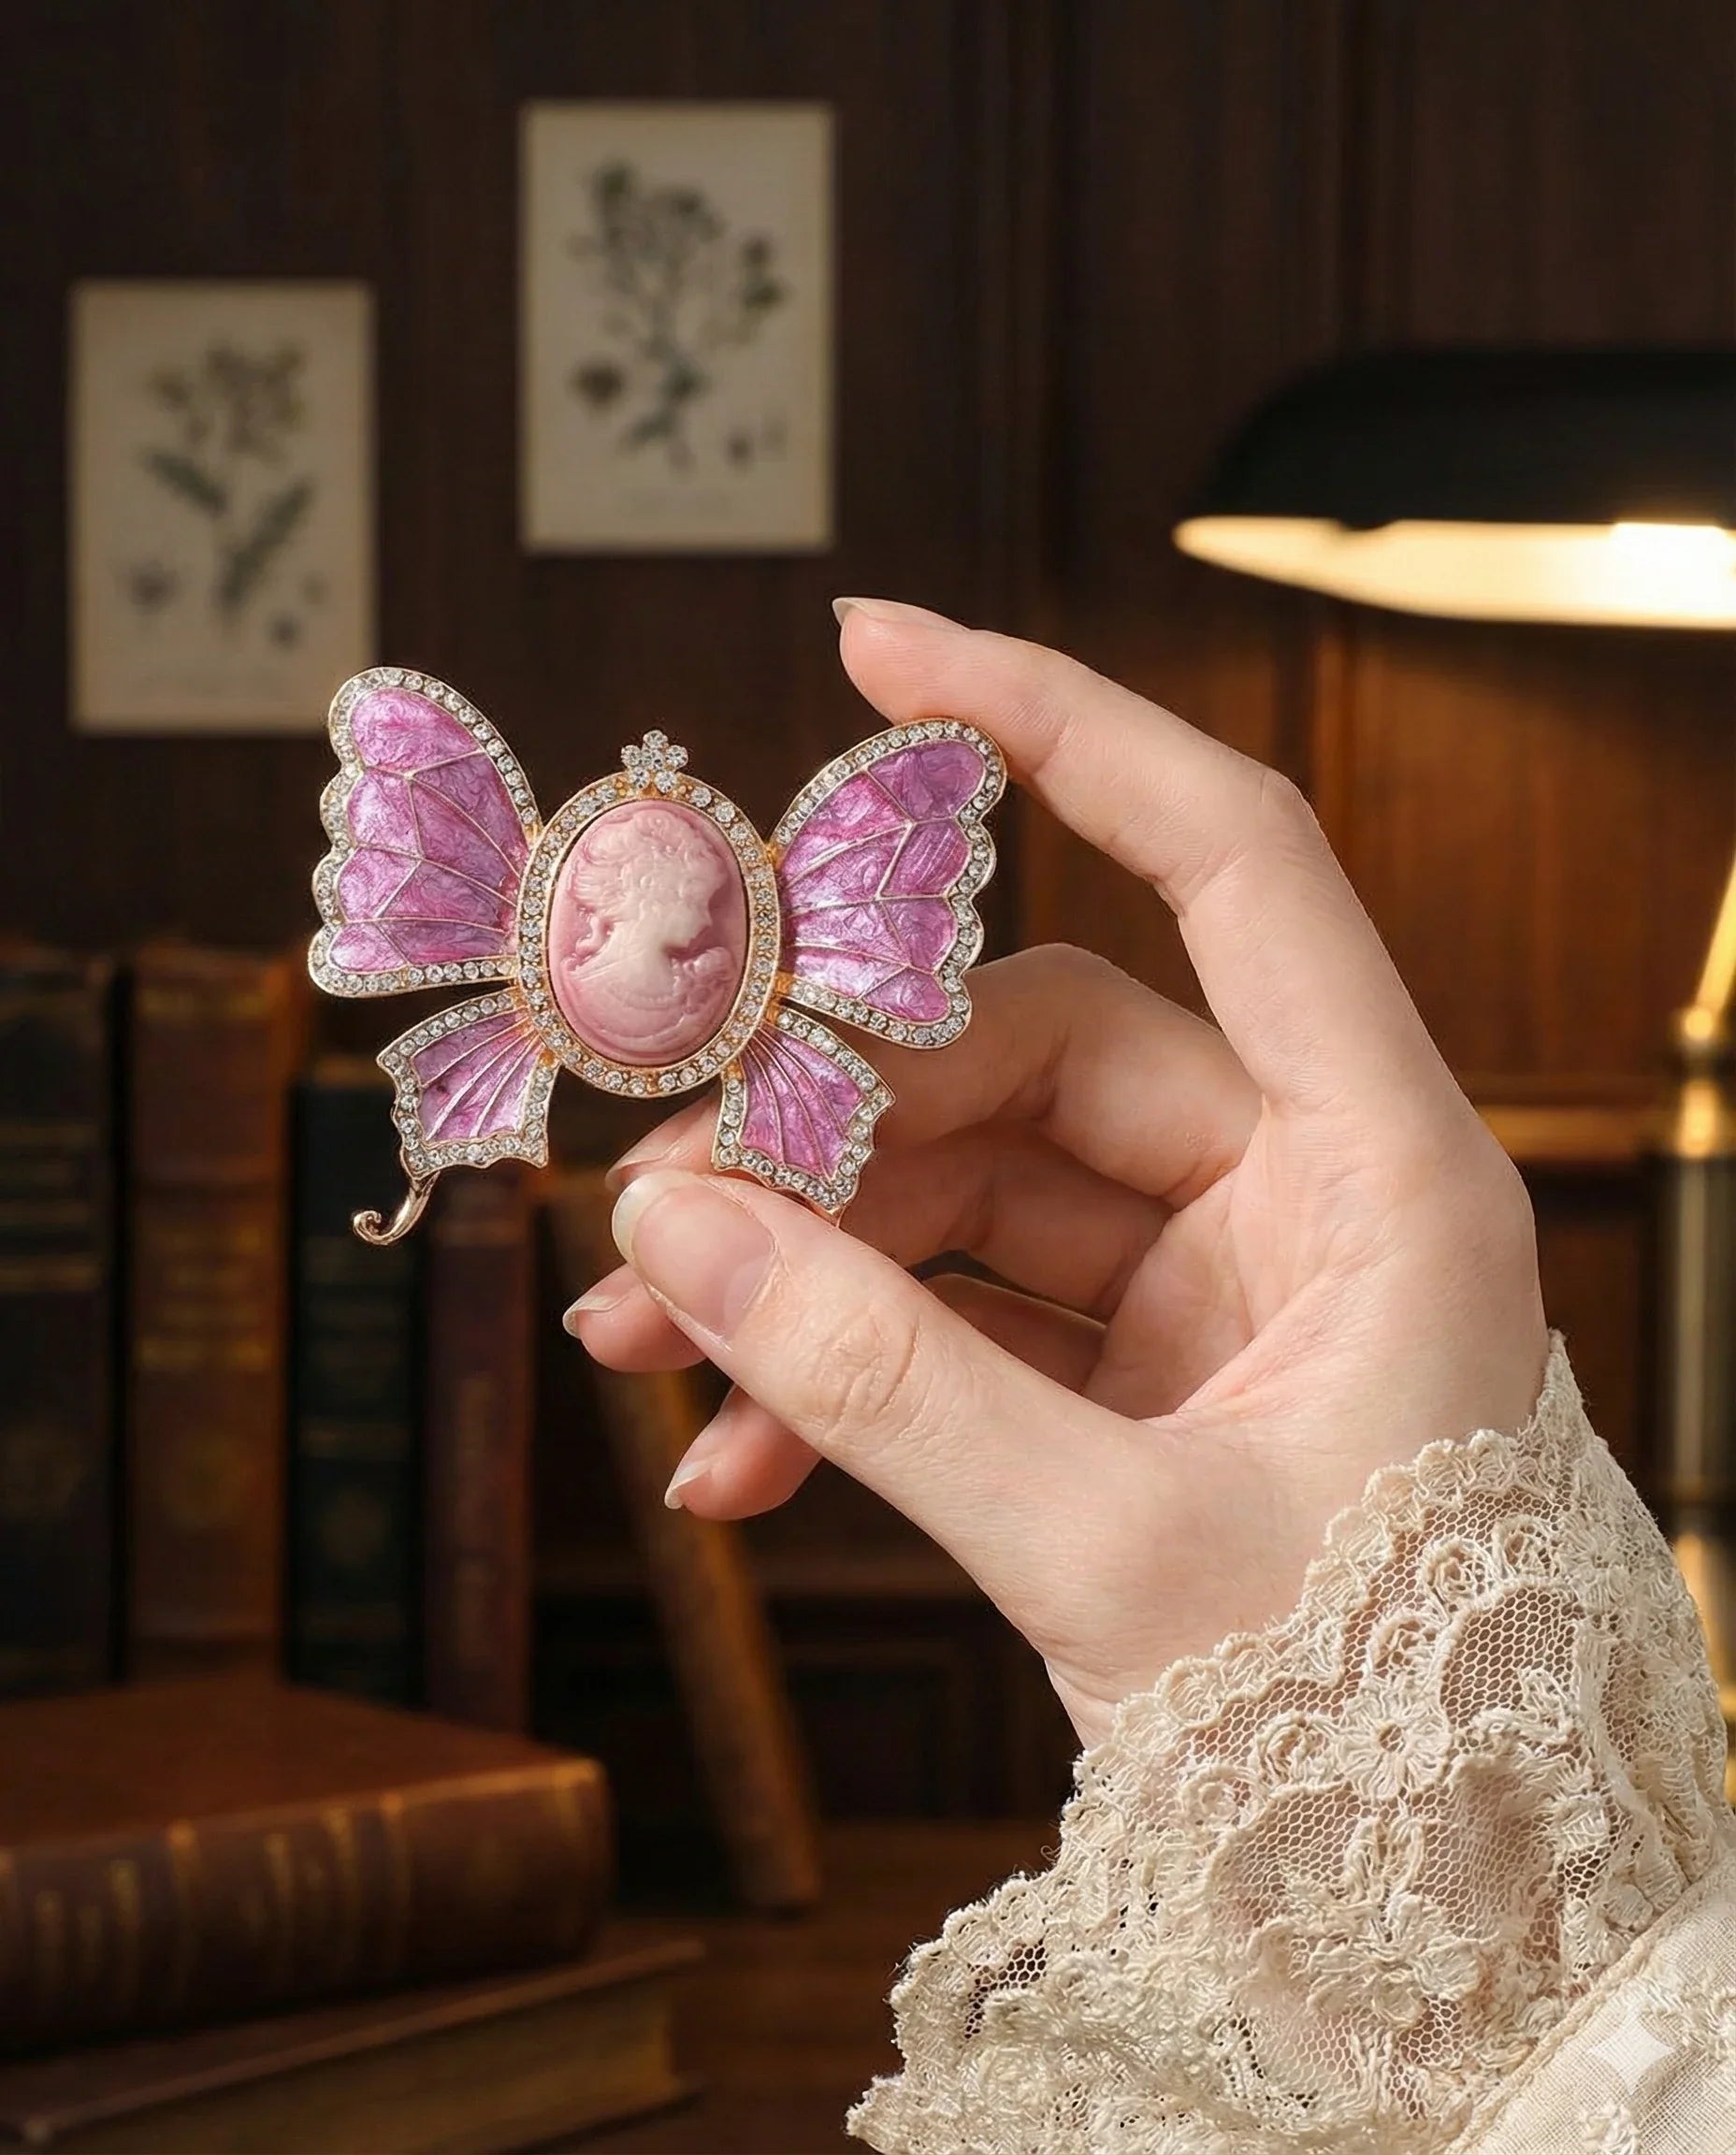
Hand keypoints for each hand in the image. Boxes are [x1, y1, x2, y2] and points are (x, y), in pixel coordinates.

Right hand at [566, 600, 1547, 1749]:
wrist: (1449, 1933)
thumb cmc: (1370, 1738)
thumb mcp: (1114, 1555)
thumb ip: (891, 1384)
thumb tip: (679, 1230)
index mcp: (1384, 1174)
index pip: (1236, 857)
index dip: (1063, 726)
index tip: (878, 645)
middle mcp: (1305, 1194)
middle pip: (1028, 1054)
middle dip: (828, 1120)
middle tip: (654, 1192)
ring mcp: (1218, 1284)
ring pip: (971, 1188)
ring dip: (807, 1255)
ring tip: (651, 1343)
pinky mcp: (1148, 1373)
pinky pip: (970, 1312)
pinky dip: (854, 1365)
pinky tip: (739, 1459)